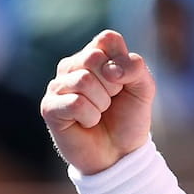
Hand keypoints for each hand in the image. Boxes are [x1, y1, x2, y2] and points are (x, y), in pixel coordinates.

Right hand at [41, 29, 155, 174]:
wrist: (120, 154)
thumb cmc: (128, 118)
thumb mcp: (144, 89)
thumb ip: (136, 68)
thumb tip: (111, 70)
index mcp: (95, 55)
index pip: (107, 39)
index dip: (122, 62)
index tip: (123, 82)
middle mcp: (72, 66)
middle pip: (94, 58)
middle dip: (113, 85)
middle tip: (111, 101)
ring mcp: (58, 86)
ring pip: (84, 81)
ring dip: (102, 103)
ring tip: (100, 112)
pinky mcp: (49, 107)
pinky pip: (75, 103)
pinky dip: (90, 116)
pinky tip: (87, 122)